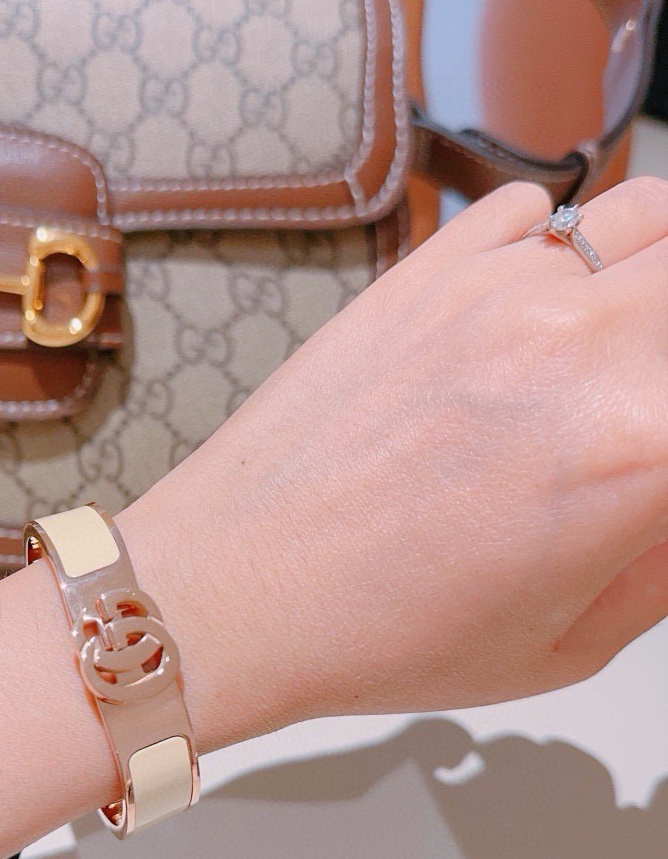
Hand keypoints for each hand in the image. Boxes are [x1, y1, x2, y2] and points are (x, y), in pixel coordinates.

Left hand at [121, 178, 667, 743]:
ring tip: (618, 337)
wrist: (233, 587)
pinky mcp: (418, 275)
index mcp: (639, 447)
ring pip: (644, 217)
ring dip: (652, 272)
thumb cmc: (372, 631)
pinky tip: (529, 310)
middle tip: (644, 401)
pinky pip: (530, 212)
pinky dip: (555, 248)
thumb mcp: (565, 647)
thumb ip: (663, 561)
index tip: (661, 455)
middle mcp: (575, 344)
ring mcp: (490, 293)